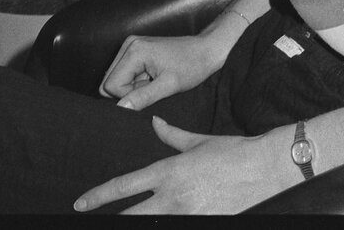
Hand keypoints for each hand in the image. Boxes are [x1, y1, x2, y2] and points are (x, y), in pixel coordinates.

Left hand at [73, 120, 292, 214]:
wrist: (262, 167)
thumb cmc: (231, 151)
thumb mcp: (198, 141)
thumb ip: (172, 136)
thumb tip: (155, 124)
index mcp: (168, 171)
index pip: (124, 185)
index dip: (98, 196)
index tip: (81, 202)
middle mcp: (171, 196)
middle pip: (129, 215)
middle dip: (108, 220)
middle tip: (86, 222)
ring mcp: (185, 213)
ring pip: (149, 224)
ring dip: (137, 223)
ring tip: (122, 224)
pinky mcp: (200, 223)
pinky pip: (175, 227)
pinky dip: (165, 225)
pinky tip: (161, 223)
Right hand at [100, 32, 225, 111]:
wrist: (206, 50)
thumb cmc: (192, 66)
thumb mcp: (169, 86)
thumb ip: (142, 97)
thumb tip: (120, 108)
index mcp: (135, 50)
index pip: (111, 85)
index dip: (128, 95)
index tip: (150, 89)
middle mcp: (129, 44)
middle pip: (110, 81)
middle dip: (129, 90)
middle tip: (152, 85)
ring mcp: (132, 45)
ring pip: (117, 78)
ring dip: (133, 86)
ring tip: (154, 79)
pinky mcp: (136, 49)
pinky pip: (125, 73)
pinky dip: (137, 79)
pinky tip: (153, 75)